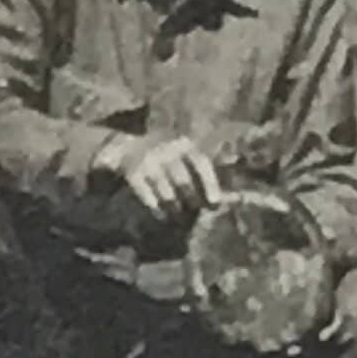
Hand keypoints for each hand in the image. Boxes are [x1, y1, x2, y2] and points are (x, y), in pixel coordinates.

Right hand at [106, 135, 222, 225]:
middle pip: (183, 181)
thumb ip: (203, 171)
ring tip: (178, 214)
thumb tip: (229, 197)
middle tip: (194, 211)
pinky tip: (161, 214)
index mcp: (184, 143)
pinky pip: (149, 198)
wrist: (127, 146)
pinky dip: (157, 209)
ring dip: (174, 208)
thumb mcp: (184, 152)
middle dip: (191, 200)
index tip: (215, 203)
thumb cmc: (166, 154)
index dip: (210, 183)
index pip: (201, 162)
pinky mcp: (134, 174)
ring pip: (166, 193)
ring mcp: (149, 161)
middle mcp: (167, 149)